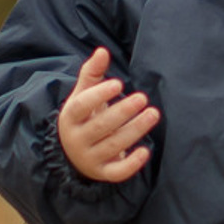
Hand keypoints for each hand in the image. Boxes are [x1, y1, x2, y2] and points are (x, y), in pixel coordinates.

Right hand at [57, 46, 157, 183]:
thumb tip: (102, 51)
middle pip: (101, 126)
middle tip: (143, 98)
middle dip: (123, 112)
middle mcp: (77, 139)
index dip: (99, 95)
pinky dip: (131, 164)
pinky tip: (146, 151)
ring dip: (135, 130)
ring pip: (113, 145)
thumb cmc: (84, 116)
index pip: (82, 106)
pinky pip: (117, 172)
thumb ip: (92, 73)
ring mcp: (90, 158)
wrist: (73, 153)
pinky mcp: (103, 172)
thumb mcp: (82, 94)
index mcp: (70, 117)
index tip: (119, 83)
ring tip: (153, 114)